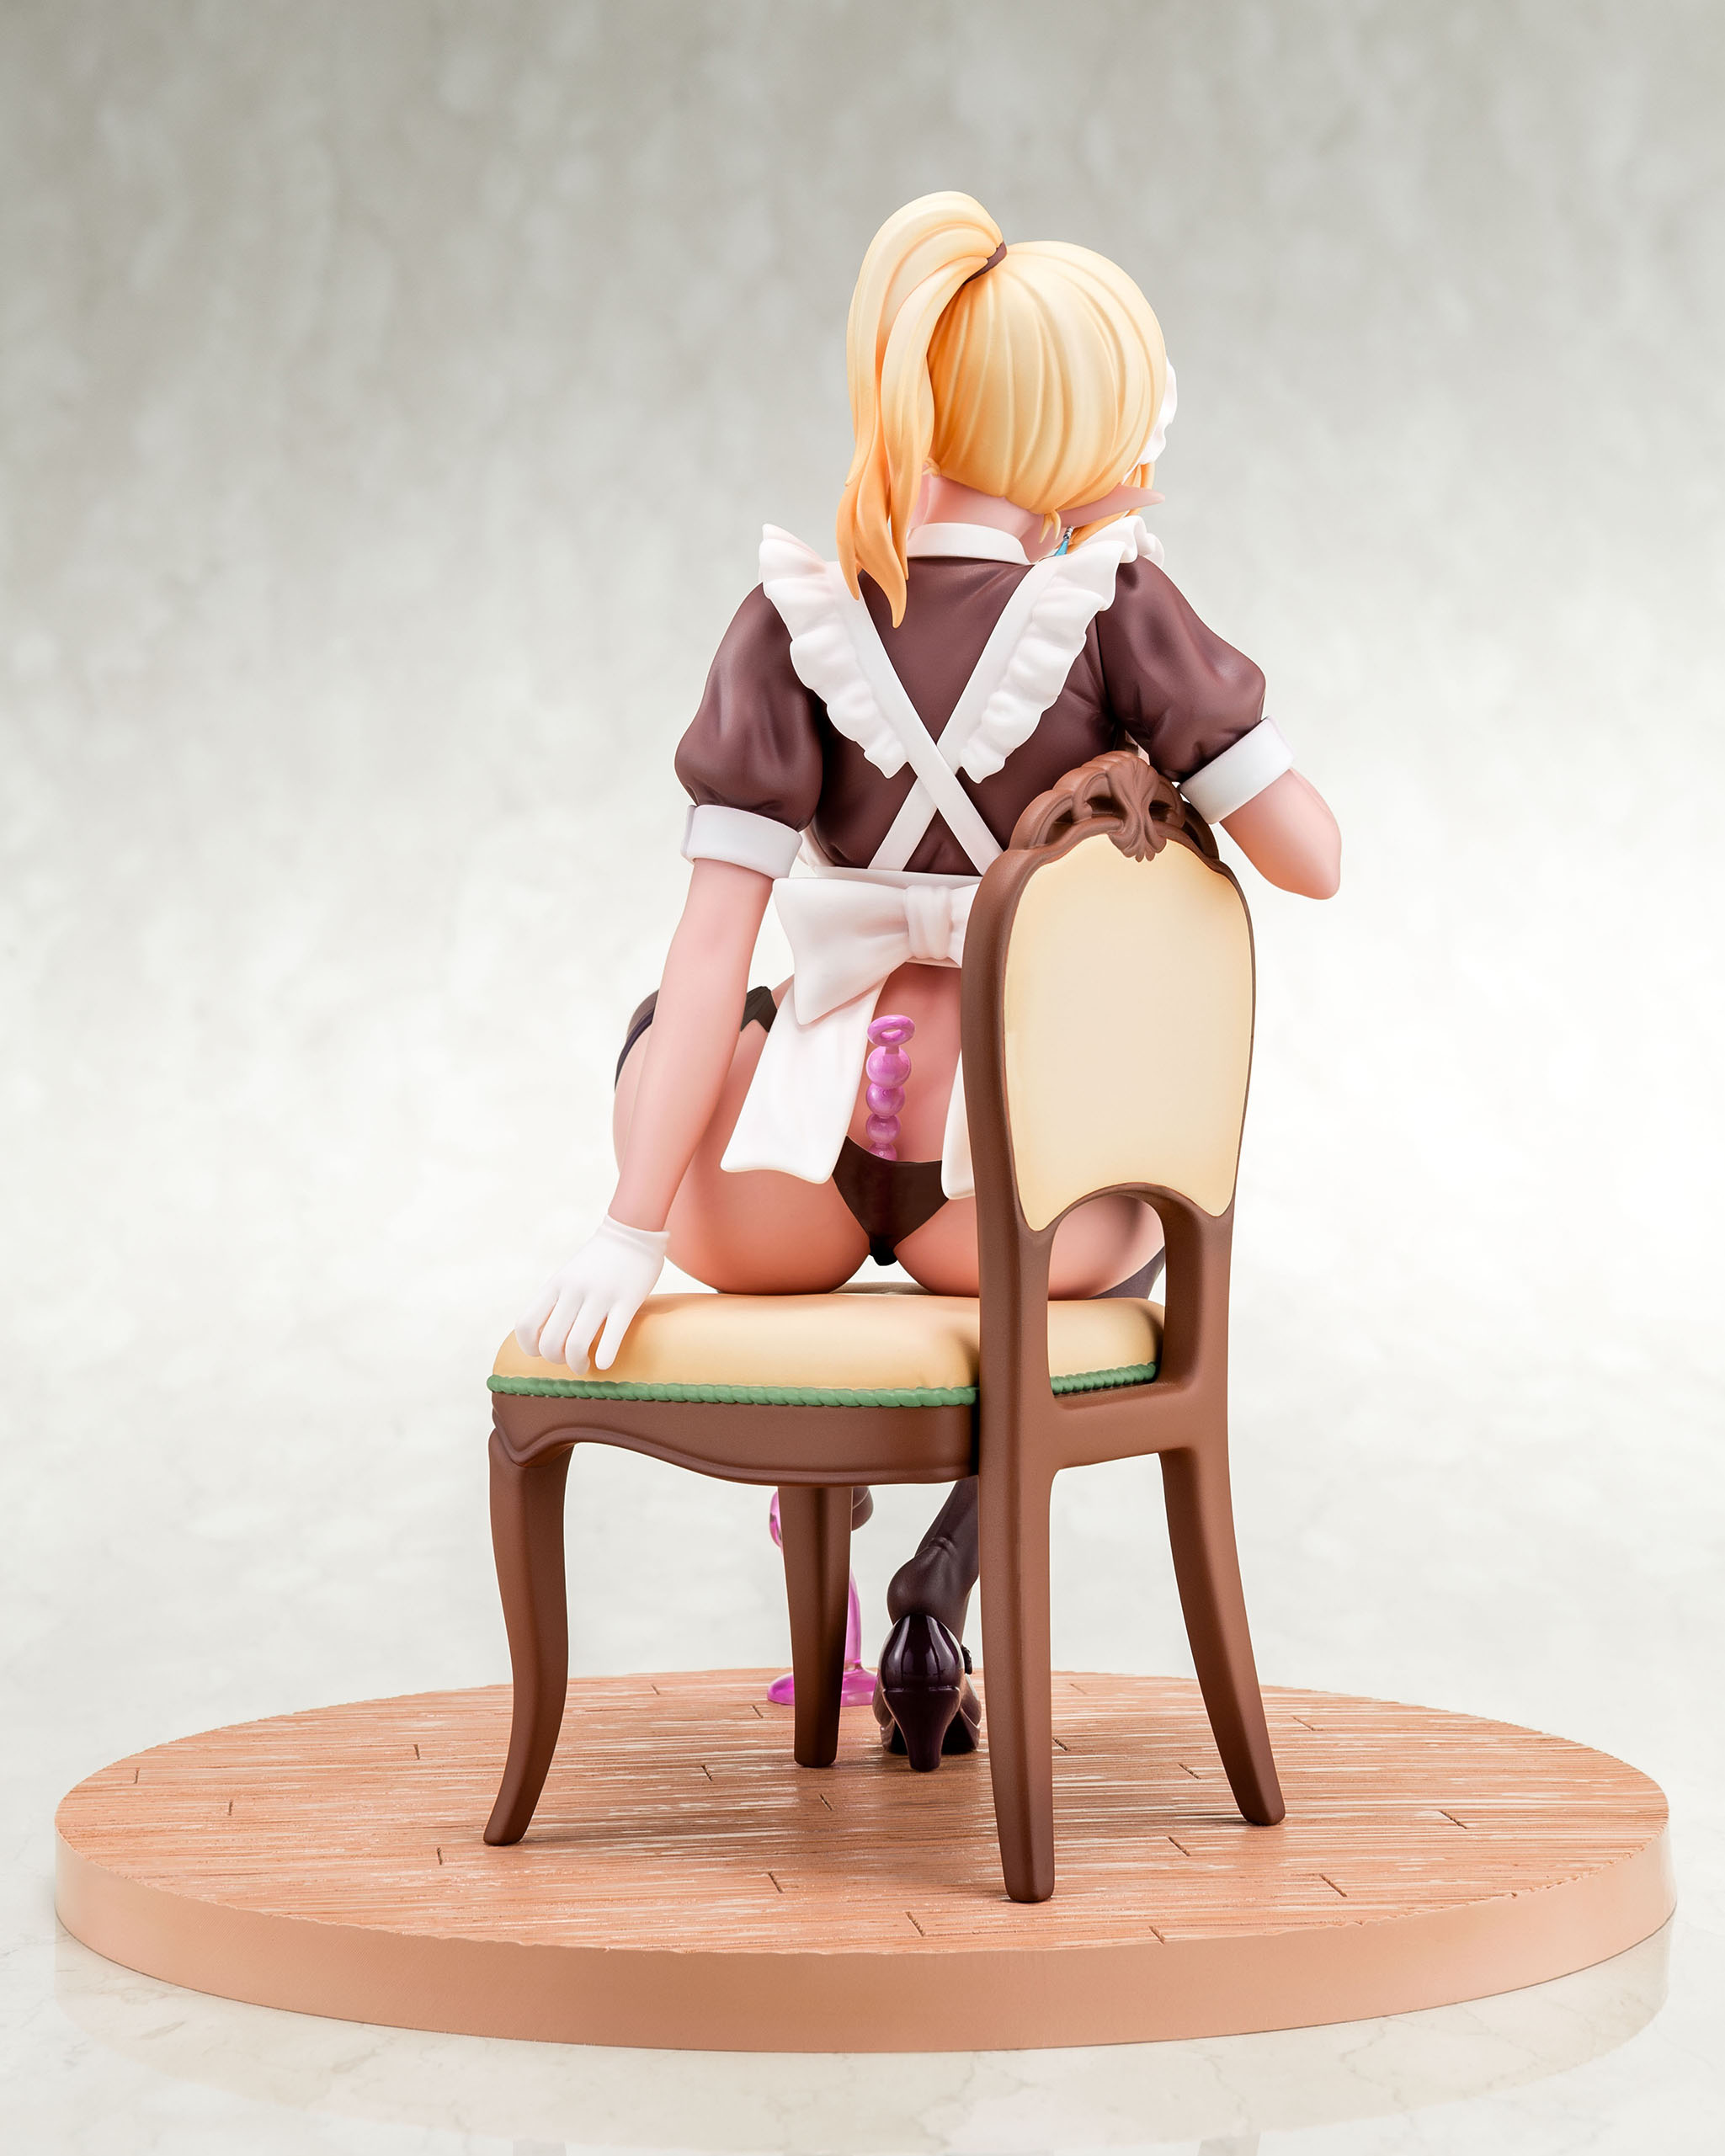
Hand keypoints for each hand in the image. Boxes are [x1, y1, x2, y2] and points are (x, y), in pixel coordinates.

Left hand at [515, 1214, 669, 1372]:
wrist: (633, 1231)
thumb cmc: (599, 1261)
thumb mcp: (568, 1275)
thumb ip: (555, 1300)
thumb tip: (543, 1335)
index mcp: (556, 1284)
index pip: (526, 1325)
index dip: (529, 1347)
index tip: (541, 1352)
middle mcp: (574, 1290)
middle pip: (550, 1342)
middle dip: (556, 1360)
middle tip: (568, 1360)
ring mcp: (600, 1295)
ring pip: (576, 1344)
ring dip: (577, 1364)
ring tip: (584, 1366)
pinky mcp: (627, 1300)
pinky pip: (612, 1336)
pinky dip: (604, 1357)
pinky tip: (604, 1363)